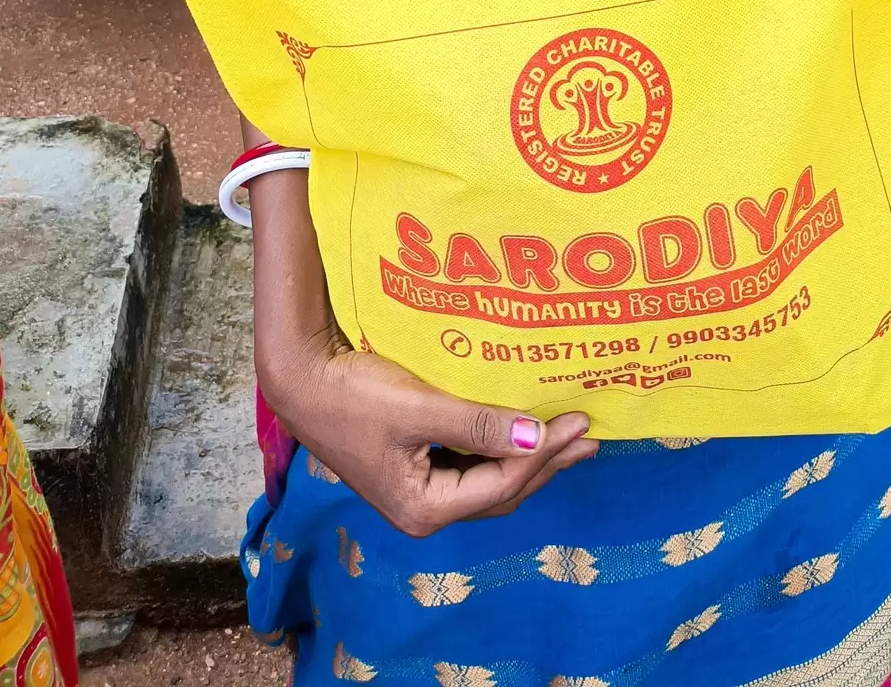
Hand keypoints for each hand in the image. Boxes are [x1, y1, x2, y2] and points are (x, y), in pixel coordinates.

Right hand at [263, 326, 596, 537]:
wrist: (300, 379)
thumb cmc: (353, 394)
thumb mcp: (419, 407)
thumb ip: (478, 424)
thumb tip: (536, 434)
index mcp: (424, 508)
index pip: (503, 484)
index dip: (545, 454)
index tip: (580, 423)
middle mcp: (424, 510)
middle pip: (502, 491)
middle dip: (547, 462)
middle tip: (590, 435)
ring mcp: (419, 489)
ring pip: (489, 480)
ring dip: (528, 456)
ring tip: (568, 434)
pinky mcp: (414, 465)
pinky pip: (472, 464)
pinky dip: (501, 447)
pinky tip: (519, 427)